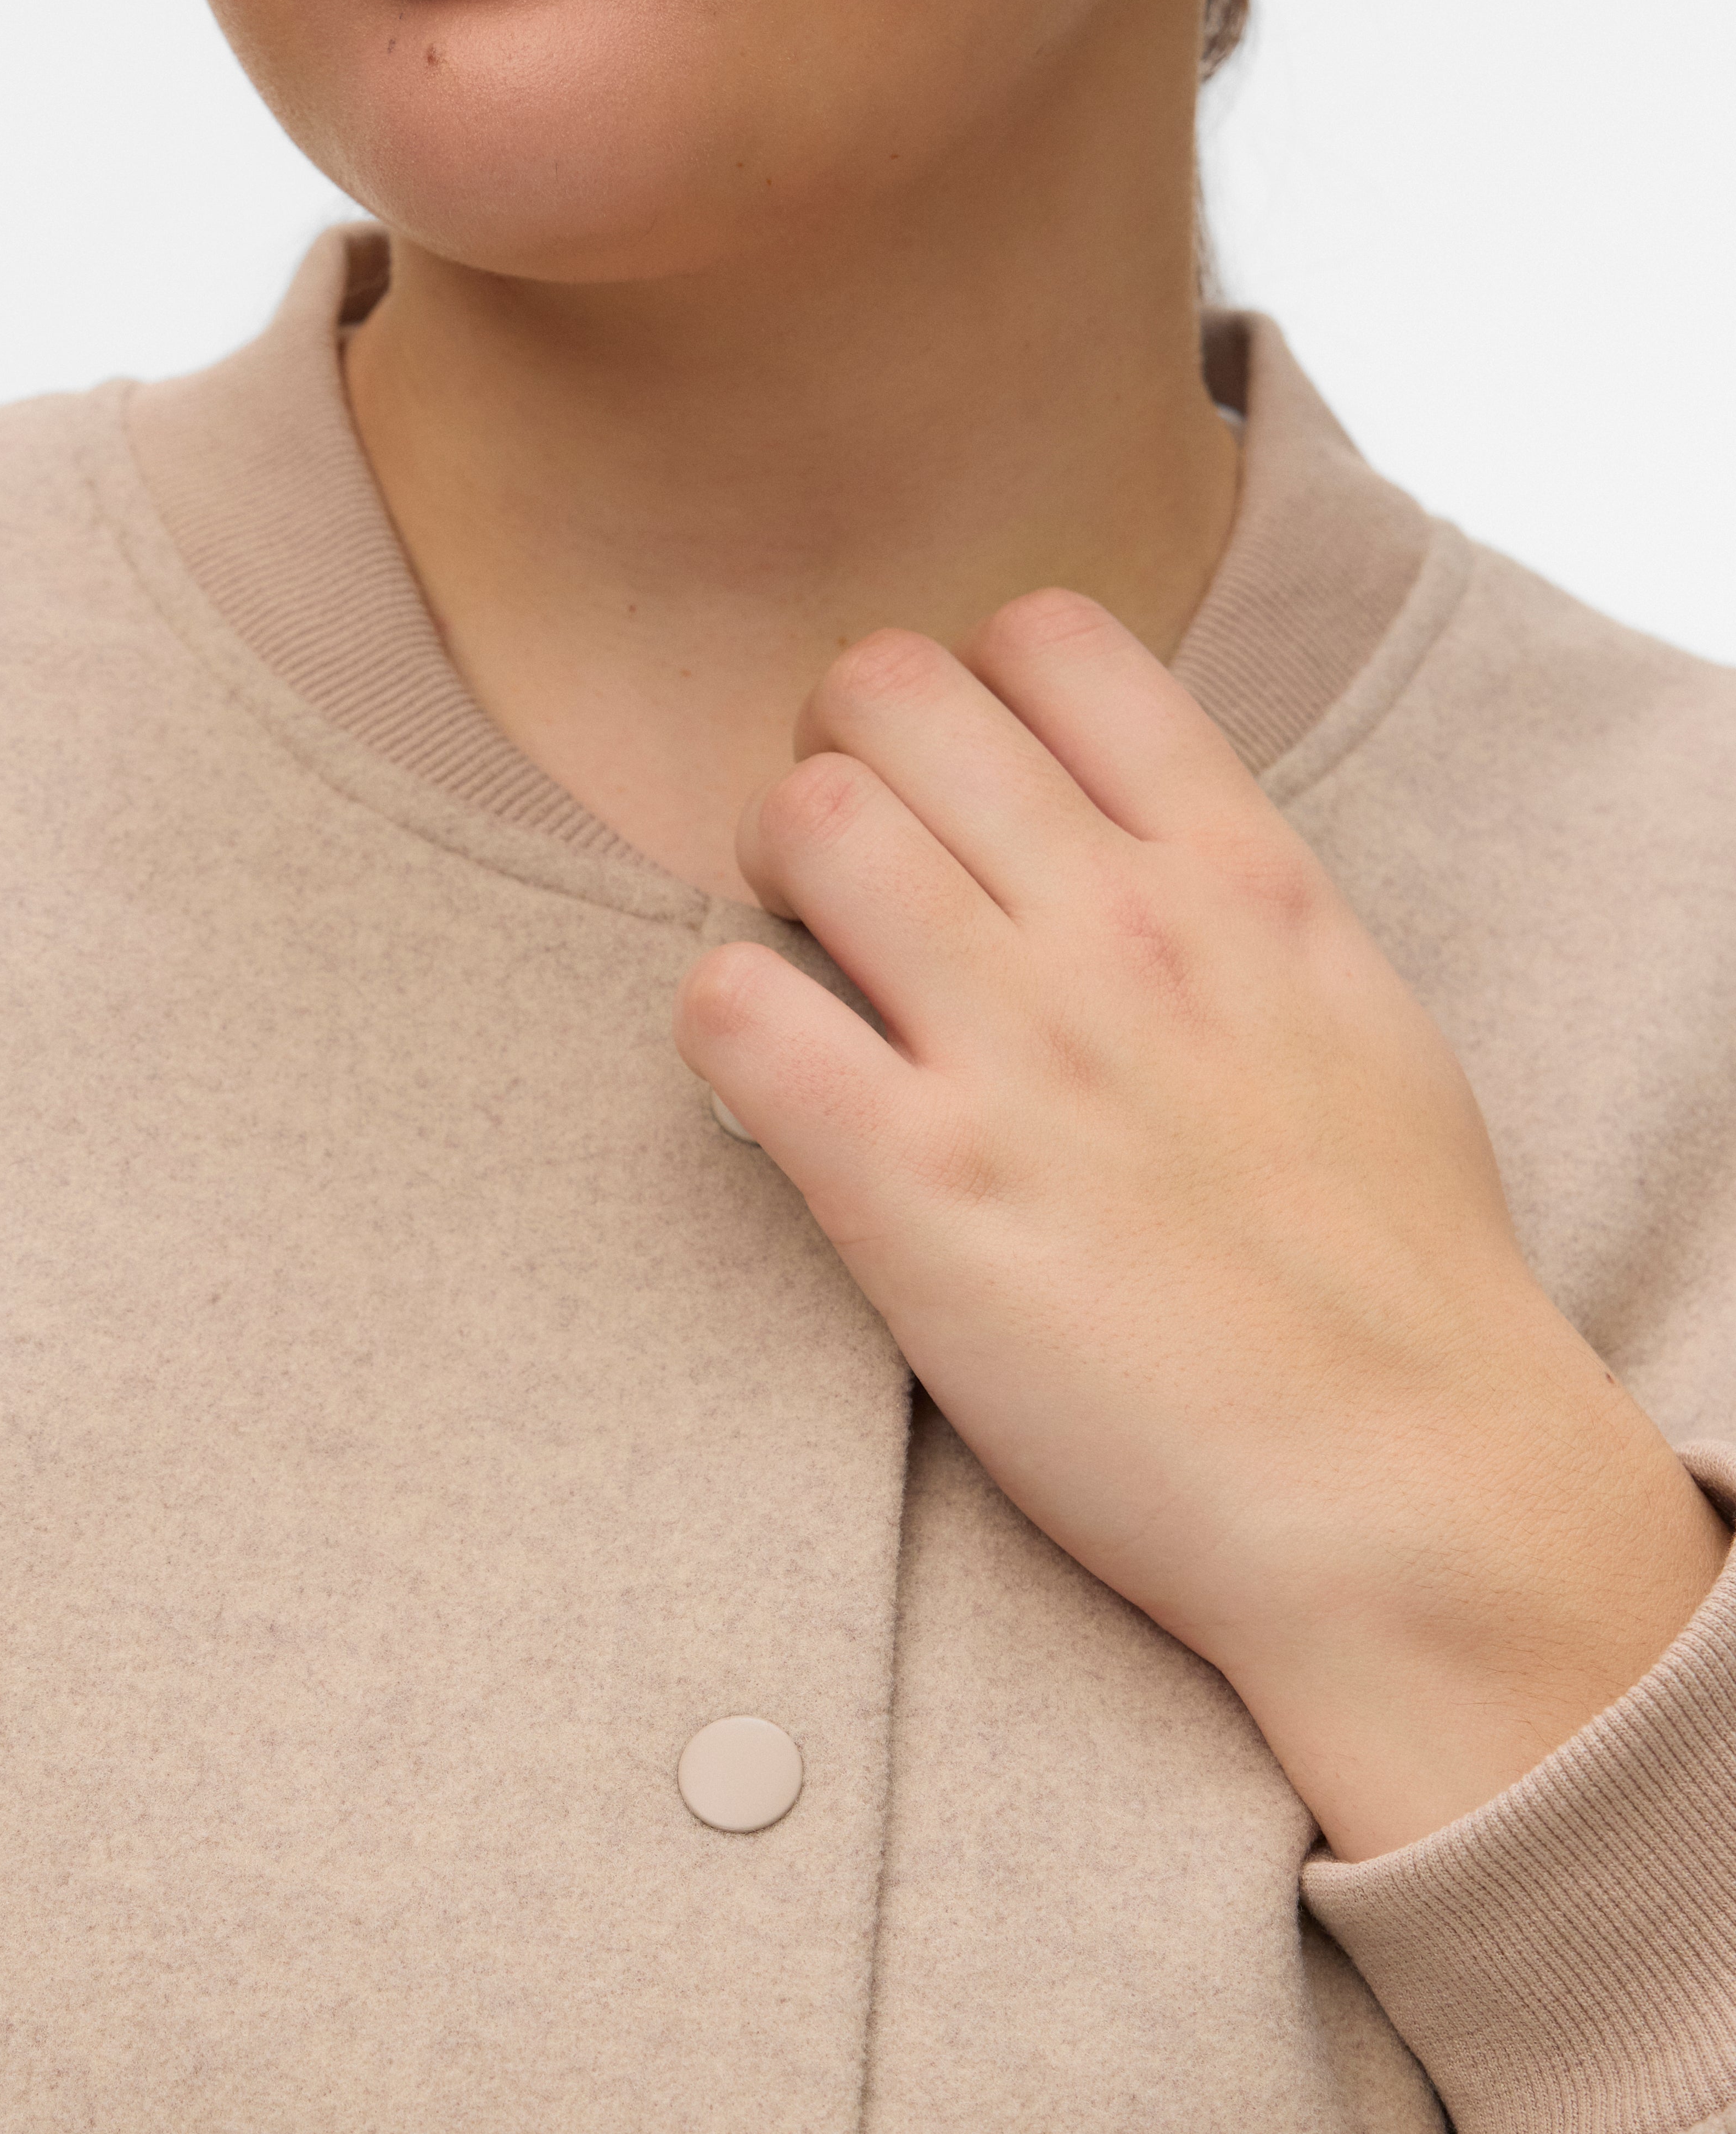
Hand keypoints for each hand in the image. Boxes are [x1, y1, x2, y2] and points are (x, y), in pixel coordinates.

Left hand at [673, 590, 1728, 1861]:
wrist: (1413, 1492)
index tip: (955, 786)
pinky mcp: (914, 1186)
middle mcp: (1120, 929)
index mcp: (1238, 880)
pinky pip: (732, 1007)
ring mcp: (1014, 1049)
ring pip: (804, 816)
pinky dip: (720, 1027)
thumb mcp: (1351, 1026)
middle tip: (843, 877)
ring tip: (805, 973)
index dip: (963, 691)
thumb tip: (1139, 853)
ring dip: (767, 877)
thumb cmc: (1393, 1285)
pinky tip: (772, 1091)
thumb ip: (1238, 913)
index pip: (1049, 641)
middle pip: (888, 695)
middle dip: (835, 756)